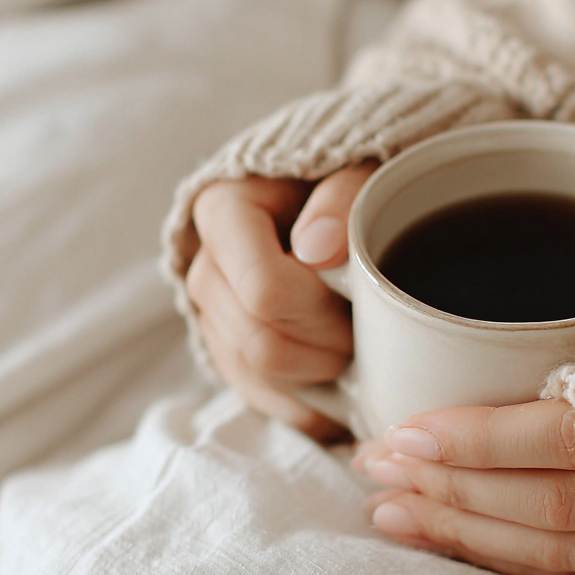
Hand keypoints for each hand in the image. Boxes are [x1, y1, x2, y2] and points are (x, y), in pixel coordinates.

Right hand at [185, 162, 377, 440]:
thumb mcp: (356, 169)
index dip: (319, 310)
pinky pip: (256, 395)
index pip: (263, 290)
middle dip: (325, 348)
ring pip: (256, 374)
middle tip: (368, 327)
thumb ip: (340, 198)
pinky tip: (341, 396)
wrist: (330, 196)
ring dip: (319, 375)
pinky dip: (303, 405)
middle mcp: (205, 264)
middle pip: (260, 342)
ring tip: (357, 347)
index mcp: (225, 210)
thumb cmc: (347, 182)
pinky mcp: (227, 346)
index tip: (359, 295)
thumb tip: (317, 248)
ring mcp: (211, 311)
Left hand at [351, 399, 574, 574]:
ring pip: (531, 546)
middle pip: (529, 499)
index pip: (546, 438)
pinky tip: (430, 541)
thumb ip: (569, 378)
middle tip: (374, 466)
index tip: (402, 432)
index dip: (470, 438)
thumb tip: (479, 368)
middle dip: (442, 484)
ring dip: (449, 528)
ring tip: (382, 511)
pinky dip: (483, 557)